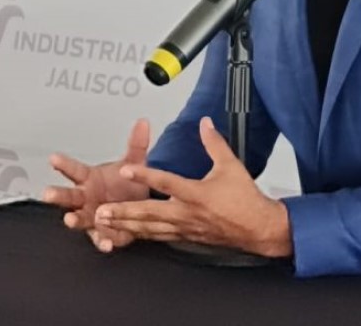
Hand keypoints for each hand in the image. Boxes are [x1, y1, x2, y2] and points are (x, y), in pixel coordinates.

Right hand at [41, 119, 150, 252]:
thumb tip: (143, 123)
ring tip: (70, 219)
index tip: (53, 158)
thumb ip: (136, 144)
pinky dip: (102, 241)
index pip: (74, 170)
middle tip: (47, 194)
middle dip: (57, 195)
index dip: (63, 164)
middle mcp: (85, 198)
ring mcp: (91, 217)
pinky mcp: (102, 233)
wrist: (135, 207)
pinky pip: (100, 239)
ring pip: (78, 218)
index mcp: (89, 179)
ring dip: (74, 219)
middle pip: (68, 196)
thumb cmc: (124, 185)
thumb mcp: (133, 163)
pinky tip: (106, 244)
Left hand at [94, 117, 292, 257]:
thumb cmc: (245, 201)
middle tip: (102, 210)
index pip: (166, 182)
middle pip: (149, 212)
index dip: (145, 174)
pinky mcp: (186, 237)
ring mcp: (185, 228)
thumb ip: (214, 143)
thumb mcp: (231, 166)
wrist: (258, 229)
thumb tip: (205, 124)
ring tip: (105, 222)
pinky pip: (159, 237)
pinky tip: (129, 234)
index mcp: (196, 194)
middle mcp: (187, 213)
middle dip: (124, 212)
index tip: (125, 169)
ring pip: (150, 228)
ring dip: (126, 225)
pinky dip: (142, 235)